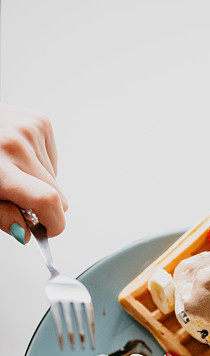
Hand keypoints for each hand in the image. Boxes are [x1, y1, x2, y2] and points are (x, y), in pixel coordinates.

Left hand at [0, 103, 67, 242]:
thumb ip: (2, 218)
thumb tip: (26, 233)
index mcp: (0, 168)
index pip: (46, 200)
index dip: (54, 223)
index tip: (47, 229)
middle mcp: (18, 145)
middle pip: (57, 195)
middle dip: (43, 205)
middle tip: (18, 198)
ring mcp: (31, 130)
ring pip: (55, 179)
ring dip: (39, 181)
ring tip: (12, 168)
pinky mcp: (40, 121)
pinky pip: (53, 160)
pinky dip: (40, 164)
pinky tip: (20, 155)